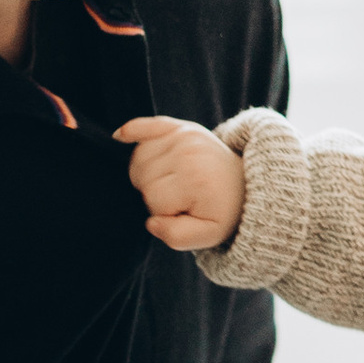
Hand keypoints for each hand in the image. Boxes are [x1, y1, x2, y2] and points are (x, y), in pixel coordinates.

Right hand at [115, 115, 245, 249]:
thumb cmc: (220, 211)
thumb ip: (177, 237)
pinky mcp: (178, 126)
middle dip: (154, 194)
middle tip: (178, 197)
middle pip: (142, 179)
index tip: (183, 211)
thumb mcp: (208, 235)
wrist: (242, 184)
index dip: (163, 212)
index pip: (154, 202)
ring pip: (138, 159)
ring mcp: (183, 136)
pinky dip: (132, 131)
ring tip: (170, 181)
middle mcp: (188, 152)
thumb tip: (151, 223)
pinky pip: (145, 125)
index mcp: (195, 179)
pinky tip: (121, 137)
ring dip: (146, 174)